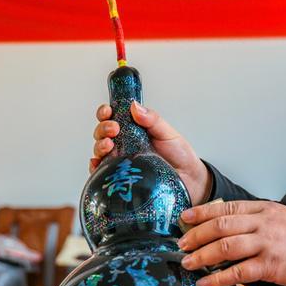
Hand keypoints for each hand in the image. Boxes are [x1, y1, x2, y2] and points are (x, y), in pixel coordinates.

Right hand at [91, 102, 211, 205]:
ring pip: (100, 151)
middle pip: (102, 133)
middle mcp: (124, 145)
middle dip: (103, 128)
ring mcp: (121, 162)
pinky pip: (102, 174)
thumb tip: (135, 106)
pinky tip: (98, 164)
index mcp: (133, 130)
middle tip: (114, 129)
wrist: (189, 180)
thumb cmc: (180, 156)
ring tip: (109, 145)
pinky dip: (96, 168)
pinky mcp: (121, 179)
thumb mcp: (168, 133)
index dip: (105, 112)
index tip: (109, 111)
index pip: (113, 118)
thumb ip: (152, 120)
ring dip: (99, 145)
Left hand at [176, 200, 285, 285]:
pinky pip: (236, 273)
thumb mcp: (280, 216)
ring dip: (201, 256)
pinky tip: (205, 283)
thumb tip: (226, 224)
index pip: (226, 208)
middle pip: (220, 226)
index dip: (202, 212)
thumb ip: (256, 218)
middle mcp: (262, 224)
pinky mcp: (269, 266)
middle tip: (181, 244)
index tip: (185, 218)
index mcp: (264, 209)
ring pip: (225, 247)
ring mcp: (266, 244)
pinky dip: (217, 279)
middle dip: (196, 235)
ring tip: (187, 263)